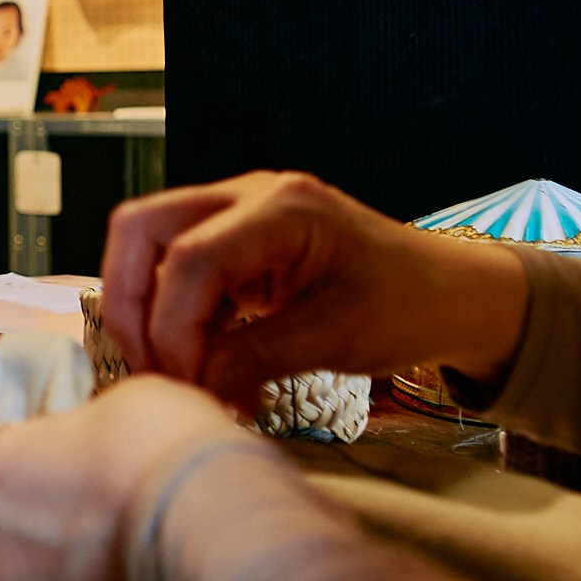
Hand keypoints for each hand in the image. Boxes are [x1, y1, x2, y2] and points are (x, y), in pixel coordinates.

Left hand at [0, 378, 245, 580]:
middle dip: (54, 542)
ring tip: (137, 573)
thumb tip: (84, 454)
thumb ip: (77, 440)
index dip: (42, 475)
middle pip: (15, 548)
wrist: (208, 518)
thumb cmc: (156, 443)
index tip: (81, 474)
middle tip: (112, 526)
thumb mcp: (108, 406)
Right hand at [101, 171, 529, 408]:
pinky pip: (177, 270)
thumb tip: (194, 384)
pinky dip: (176, 317)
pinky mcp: (237, 243)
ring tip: (180, 373)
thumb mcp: (339, 338)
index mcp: (285, 207)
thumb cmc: (411, 303)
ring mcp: (239, 214)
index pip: (190, 257)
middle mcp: (250, 196)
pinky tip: (203, 363)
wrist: (449, 293)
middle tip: (154, 369)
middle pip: (143, 228)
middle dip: (130, 302)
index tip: (185, 382)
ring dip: (149, 312)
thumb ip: (257, 356)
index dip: (172, 326)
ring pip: (148, 245)